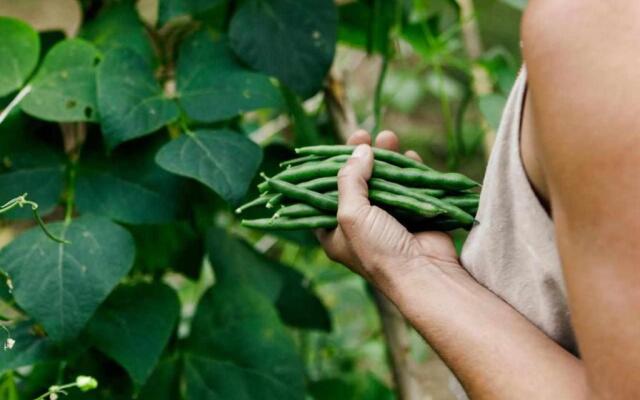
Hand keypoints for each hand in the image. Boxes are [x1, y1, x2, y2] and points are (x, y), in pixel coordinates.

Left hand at [317, 130, 461, 291]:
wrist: (425, 274)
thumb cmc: (379, 250)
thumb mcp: (351, 213)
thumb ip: (350, 179)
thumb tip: (360, 150)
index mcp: (334, 231)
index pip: (325, 193)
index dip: (330, 168)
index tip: (337, 146)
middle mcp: (359, 225)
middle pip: (356, 182)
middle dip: (361, 157)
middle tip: (363, 134)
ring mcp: (387, 219)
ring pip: (383, 180)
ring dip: (386, 158)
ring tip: (388, 136)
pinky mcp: (412, 214)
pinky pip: (408, 186)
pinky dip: (408, 170)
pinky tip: (409, 155)